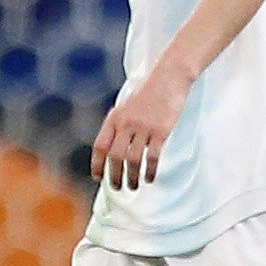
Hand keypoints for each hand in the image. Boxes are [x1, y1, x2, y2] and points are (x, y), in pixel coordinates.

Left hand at [92, 69, 189, 190]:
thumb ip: (119, 124)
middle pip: (115, 156)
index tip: (97, 177)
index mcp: (114, 117)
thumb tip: (114, 147)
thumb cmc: (148, 92)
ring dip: (132, 177)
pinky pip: (152, 156)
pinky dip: (149, 170)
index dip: (97, 164)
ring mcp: (143, 127)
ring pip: (132, 160)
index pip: (100, 146)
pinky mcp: (160, 131)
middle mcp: (126, 123)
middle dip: (114, 175)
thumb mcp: (126, 105)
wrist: (169, 77)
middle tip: (117, 188)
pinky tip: (149, 179)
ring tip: (133, 187)